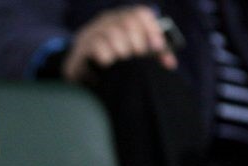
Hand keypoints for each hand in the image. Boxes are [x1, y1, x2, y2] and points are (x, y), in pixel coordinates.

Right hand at [62, 5, 177, 82]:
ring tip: (123, 61)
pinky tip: (109, 63)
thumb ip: (150, 56)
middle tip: (138, 56)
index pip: (140, 14)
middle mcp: (108, 20)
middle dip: (137, 41)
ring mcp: (93, 31)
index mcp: (121, 19)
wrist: (78, 69)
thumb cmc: (110, 62)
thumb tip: (170, 63)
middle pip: (127, 21)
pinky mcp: (81, 46)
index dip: (151, 29)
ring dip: (122, 49)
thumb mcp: (130, 56)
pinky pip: (96, 45)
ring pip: (113, 32)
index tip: (157, 47)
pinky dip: (106, 55)